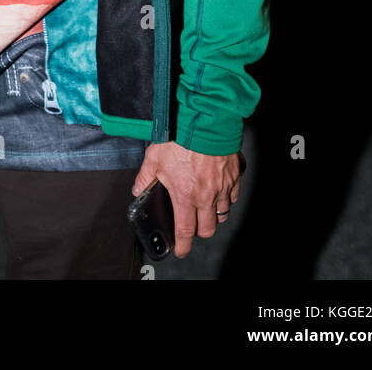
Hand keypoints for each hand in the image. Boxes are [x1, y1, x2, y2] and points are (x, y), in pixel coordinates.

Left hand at [131, 141, 242, 257]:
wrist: (204, 120)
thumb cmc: (180, 137)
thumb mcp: (154, 157)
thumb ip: (145, 177)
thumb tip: (138, 189)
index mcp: (185, 195)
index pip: (185, 231)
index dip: (183, 245)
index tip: (181, 250)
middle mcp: (206, 196)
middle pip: (207, 229)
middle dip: (199, 231)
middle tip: (192, 224)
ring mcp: (222, 187)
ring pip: (222, 214)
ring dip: (213, 214)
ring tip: (204, 205)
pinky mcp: (234, 176)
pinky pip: (233, 196)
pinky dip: (226, 198)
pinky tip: (218, 190)